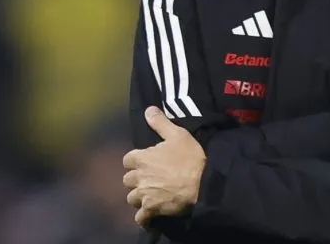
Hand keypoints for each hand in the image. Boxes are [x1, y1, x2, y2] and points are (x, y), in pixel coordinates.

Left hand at [122, 107, 206, 225]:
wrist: (202, 182)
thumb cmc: (190, 157)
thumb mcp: (178, 134)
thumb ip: (160, 123)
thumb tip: (148, 110)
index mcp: (142, 158)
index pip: (127, 160)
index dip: (136, 161)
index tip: (146, 162)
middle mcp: (138, 177)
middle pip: (127, 180)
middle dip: (136, 179)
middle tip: (150, 179)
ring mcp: (143, 194)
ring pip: (132, 198)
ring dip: (139, 197)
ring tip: (150, 196)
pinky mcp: (151, 209)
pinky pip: (140, 218)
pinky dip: (144, 218)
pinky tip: (150, 216)